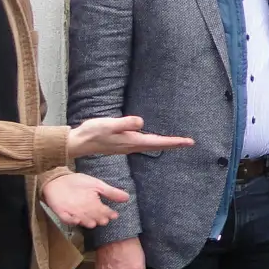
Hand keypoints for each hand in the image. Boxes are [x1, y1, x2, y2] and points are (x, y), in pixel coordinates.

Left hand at [42, 172, 128, 227]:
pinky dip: (71, 220)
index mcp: (94, 204)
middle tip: (103, 220)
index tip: (114, 215)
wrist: (58, 179)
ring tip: (92, 222)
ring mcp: (73, 212)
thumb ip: (111, 192)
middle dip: (98, 219)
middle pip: (94, 217)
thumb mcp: (97, 184)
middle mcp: (85, 211)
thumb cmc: (78, 182)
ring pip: (82, 220)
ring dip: (87, 221)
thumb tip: (127, 197)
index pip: (104, 211)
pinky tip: (76, 219)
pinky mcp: (62, 213)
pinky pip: (66, 219)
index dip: (108, 213)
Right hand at [66, 116, 192, 159]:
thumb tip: (141, 122)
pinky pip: (143, 145)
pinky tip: (154, 141)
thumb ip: (125, 123)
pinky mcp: (123, 144)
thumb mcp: (109, 125)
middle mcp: (132, 145)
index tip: (188, 142)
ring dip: (165, 144)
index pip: (158, 141)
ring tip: (177, 142)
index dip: (174, 142)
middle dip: (174, 144)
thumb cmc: (92, 132)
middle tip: (189, 143)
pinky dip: (153, 143)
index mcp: (132, 141)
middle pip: (158, 145)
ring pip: (151, 146)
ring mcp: (127, 146)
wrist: (79, 142)